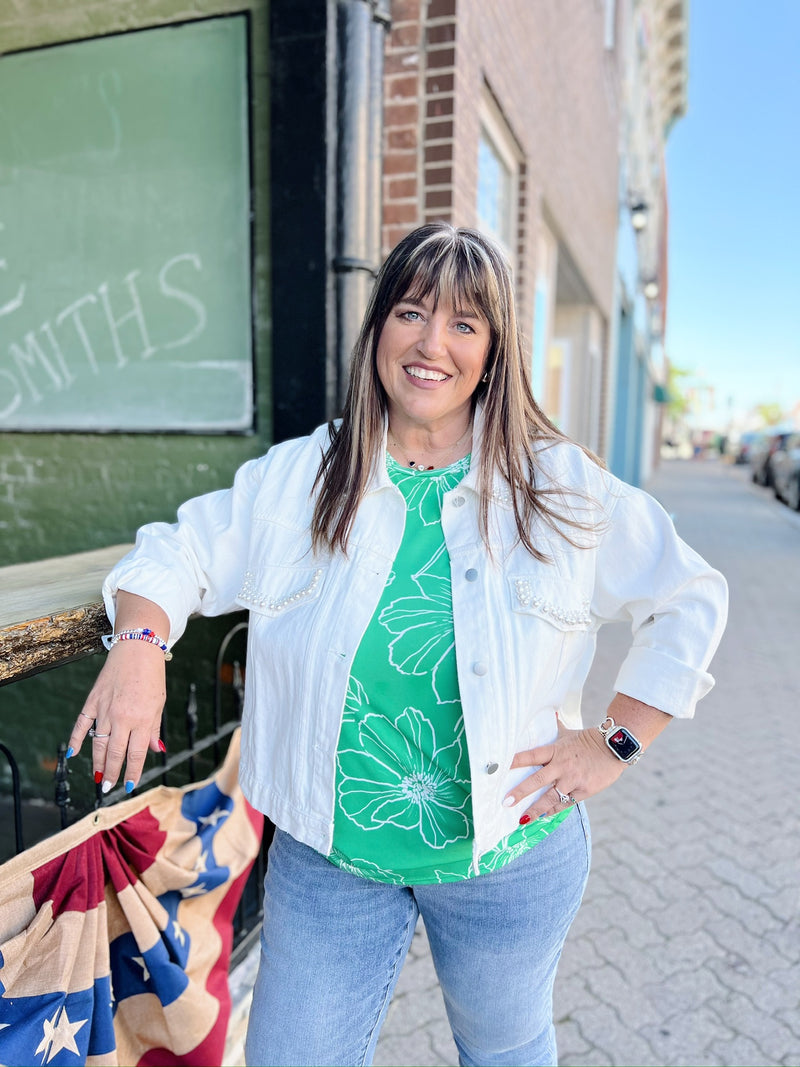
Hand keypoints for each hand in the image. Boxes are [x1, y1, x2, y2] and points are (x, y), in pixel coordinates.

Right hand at [67, 641, 166, 794]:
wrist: (138, 648)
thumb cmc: (152, 676)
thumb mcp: (159, 703)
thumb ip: (154, 729)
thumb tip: (155, 751)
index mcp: (143, 719)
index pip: (136, 754)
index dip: (132, 772)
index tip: (130, 786)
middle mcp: (123, 717)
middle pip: (114, 753)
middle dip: (112, 773)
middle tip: (108, 787)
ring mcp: (105, 709)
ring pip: (98, 743)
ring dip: (96, 762)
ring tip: (97, 776)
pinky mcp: (93, 700)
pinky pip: (82, 724)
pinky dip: (75, 740)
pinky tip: (72, 754)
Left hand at [504, 718, 624, 821]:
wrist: (615, 748)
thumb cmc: (589, 740)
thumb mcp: (569, 732)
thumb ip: (555, 726)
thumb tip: (549, 712)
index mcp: (556, 750)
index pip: (531, 755)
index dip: (515, 761)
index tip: (500, 769)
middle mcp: (562, 766)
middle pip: (537, 781)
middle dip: (521, 792)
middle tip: (506, 802)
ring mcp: (573, 779)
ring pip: (551, 797)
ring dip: (536, 809)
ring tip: (522, 819)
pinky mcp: (584, 791)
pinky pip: (566, 803)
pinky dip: (554, 810)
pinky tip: (543, 817)